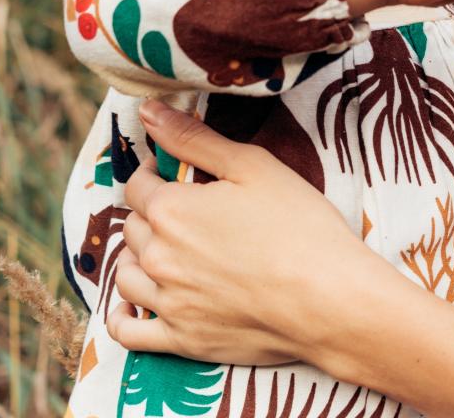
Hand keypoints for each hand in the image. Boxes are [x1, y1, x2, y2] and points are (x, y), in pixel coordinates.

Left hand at [106, 99, 390, 367]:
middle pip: (133, 228)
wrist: (331, 300)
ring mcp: (168, 302)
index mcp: (170, 210)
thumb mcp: (251, 165)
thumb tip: (148, 112)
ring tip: (165, 252)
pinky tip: (132, 306)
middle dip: (151, 214)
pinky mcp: (182, 341)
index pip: (138, 185)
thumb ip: (193, 138)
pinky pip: (129, 332)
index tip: (173, 174)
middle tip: (183, 212)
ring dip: (138, 258)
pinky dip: (122, 317)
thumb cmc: (299, 226)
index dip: (154, 174)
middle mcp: (158, 257)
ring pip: (126, 274)